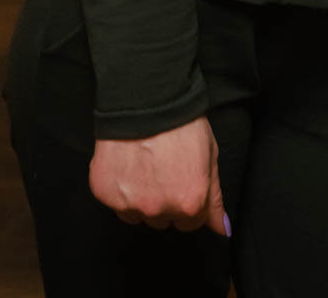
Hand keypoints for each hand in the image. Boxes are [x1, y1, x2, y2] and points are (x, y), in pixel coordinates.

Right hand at [88, 116, 228, 236]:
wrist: (146, 96)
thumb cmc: (181, 122)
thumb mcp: (209, 156)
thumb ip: (214, 198)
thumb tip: (222, 230)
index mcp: (189, 202)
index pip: (190, 223)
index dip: (187, 199)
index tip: (182, 180)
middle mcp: (159, 209)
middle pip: (163, 220)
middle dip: (165, 200)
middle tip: (163, 168)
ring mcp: (129, 203)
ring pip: (137, 214)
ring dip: (141, 197)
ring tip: (144, 164)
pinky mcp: (105, 193)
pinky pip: (115, 202)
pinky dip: (120, 187)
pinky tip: (127, 163)